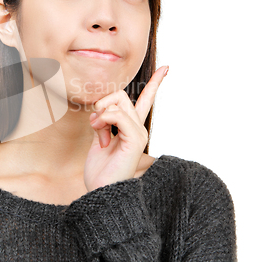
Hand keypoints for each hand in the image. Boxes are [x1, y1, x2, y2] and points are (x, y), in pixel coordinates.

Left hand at [84, 66, 168, 191]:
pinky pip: (118, 115)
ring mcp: (139, 134)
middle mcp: (139, 129)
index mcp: (131, 127)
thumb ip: (103, 120)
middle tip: (95, 125)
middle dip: (102, 104)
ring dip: (100, 114)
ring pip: (118, 102)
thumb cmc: (99, 170)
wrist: (100, 193)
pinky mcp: (136, 140)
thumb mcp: (98, 138)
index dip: (155, 83)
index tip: (166, 68)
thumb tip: (100, 108)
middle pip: (121, 95)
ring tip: (98, 134)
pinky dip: (104, 120)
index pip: (146, 100)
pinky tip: (101, 137)